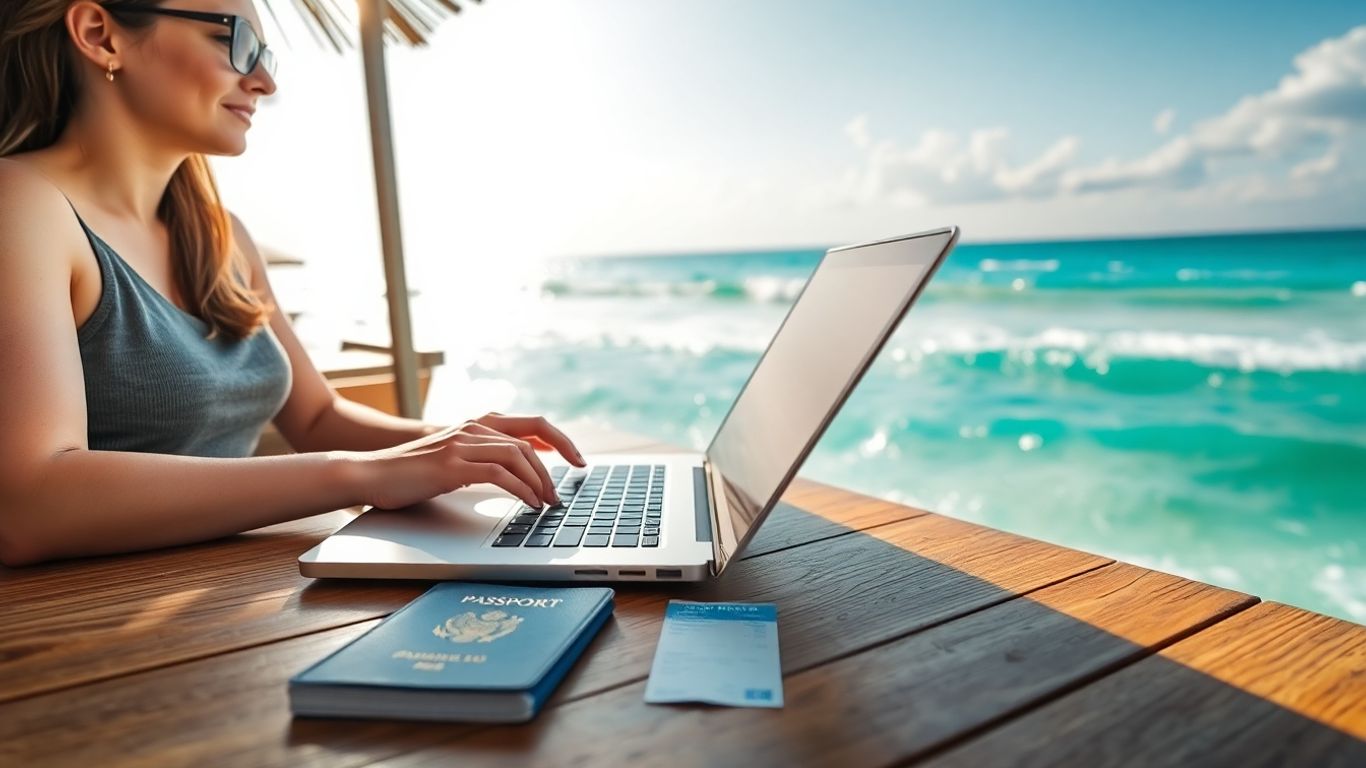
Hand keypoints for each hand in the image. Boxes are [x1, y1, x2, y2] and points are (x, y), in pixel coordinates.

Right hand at [347, 412, 586, 510]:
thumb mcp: (456, 460)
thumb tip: (520, 471)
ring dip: (539, 481)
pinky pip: (499, 474)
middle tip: (563, 492)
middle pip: (531, 438)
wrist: (370, 473)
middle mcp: (473, 428)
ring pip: (518, 455)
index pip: (532, 424)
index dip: (560, 441)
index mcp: (477, 424)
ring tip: (547, 502)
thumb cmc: (412, 472)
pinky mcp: (452, 465)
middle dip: (555, 465)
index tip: (577, 460)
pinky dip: (521, 489)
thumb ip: (485, 458)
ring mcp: (462, 444)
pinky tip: (528, 504)